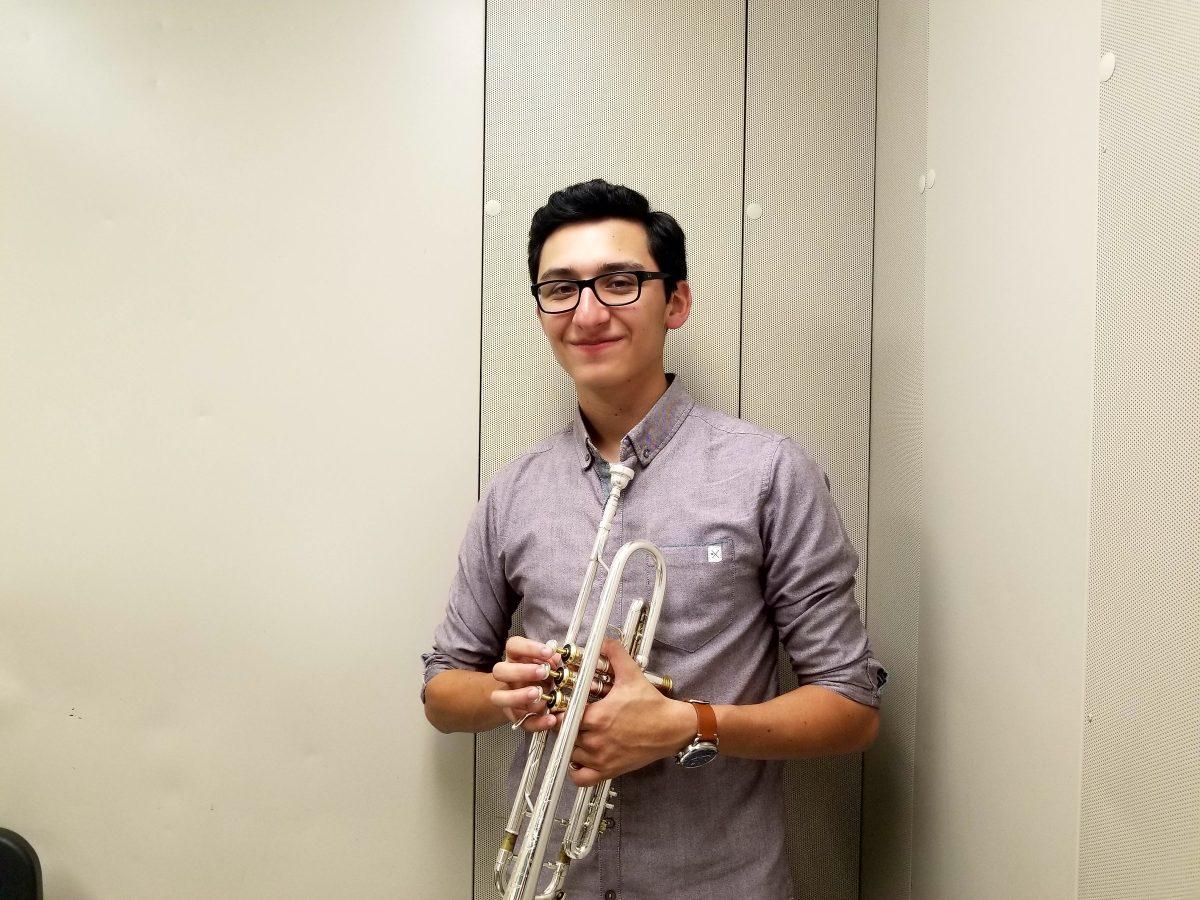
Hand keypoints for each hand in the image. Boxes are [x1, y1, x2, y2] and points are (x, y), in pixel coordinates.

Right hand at [490, 635, 561, 732]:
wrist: (532, 696)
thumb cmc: (541, 675)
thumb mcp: (548, 664)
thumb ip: (554, 660)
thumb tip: (560, 657)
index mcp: (515, 658)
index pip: (513, 646)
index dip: (529, 647)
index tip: (548, 652)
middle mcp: (508, 677)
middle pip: (500, 670)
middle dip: (521, 671)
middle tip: (542, 672)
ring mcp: (508, 697)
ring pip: (500, 697)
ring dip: (519, 696)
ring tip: (538, 694)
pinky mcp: (516, 716)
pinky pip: (522, 721)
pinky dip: (538, 722)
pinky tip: (551, 718)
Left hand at [568, 638, 695, 786]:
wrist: (672, 728)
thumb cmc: (652, 704)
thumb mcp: (632, 674)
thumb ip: (615, 654)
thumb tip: (604, 640)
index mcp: (597, 717)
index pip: (562, 716)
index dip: (561, 710)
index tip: (566, 705)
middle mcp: (595, 740)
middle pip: (564, 734)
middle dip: (565, 725)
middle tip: (570, 717)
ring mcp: (601, 758)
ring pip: (569, 754)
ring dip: (569, 744)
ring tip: (577, 733)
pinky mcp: (609, 771)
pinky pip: (580, 778)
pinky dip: (576, 769)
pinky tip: (582, 756)